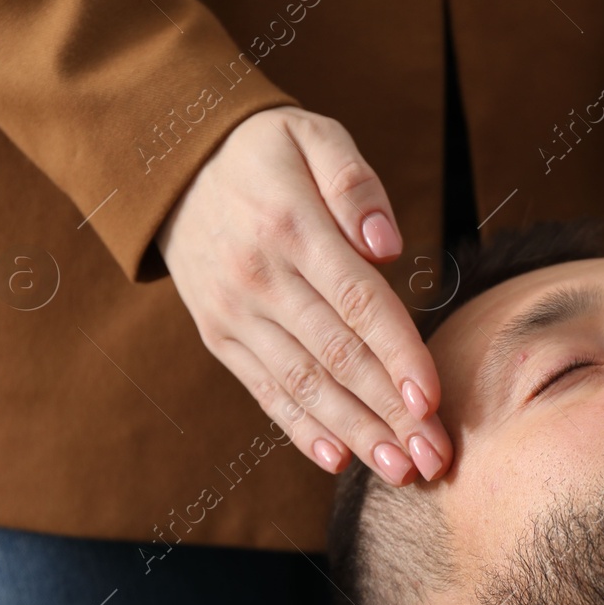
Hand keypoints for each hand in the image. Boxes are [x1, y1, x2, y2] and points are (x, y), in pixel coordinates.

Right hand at [157, 106, 450, 485]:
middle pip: (338, 357)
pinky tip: (337, 460)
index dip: (398, 355)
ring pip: (304, 385)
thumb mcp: (311, 134)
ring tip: (400, 470)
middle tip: (435, 457)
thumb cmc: (263, 149)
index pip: (359, 302)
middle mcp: (260, 277)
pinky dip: (301, 429)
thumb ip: (355, 183)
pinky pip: (265, 390)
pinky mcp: (220, 335)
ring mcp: (235, 312)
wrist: (168, 161)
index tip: (433, 401)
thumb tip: (387, 246)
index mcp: (292, 226)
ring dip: (356, 434)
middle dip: (390, 413)